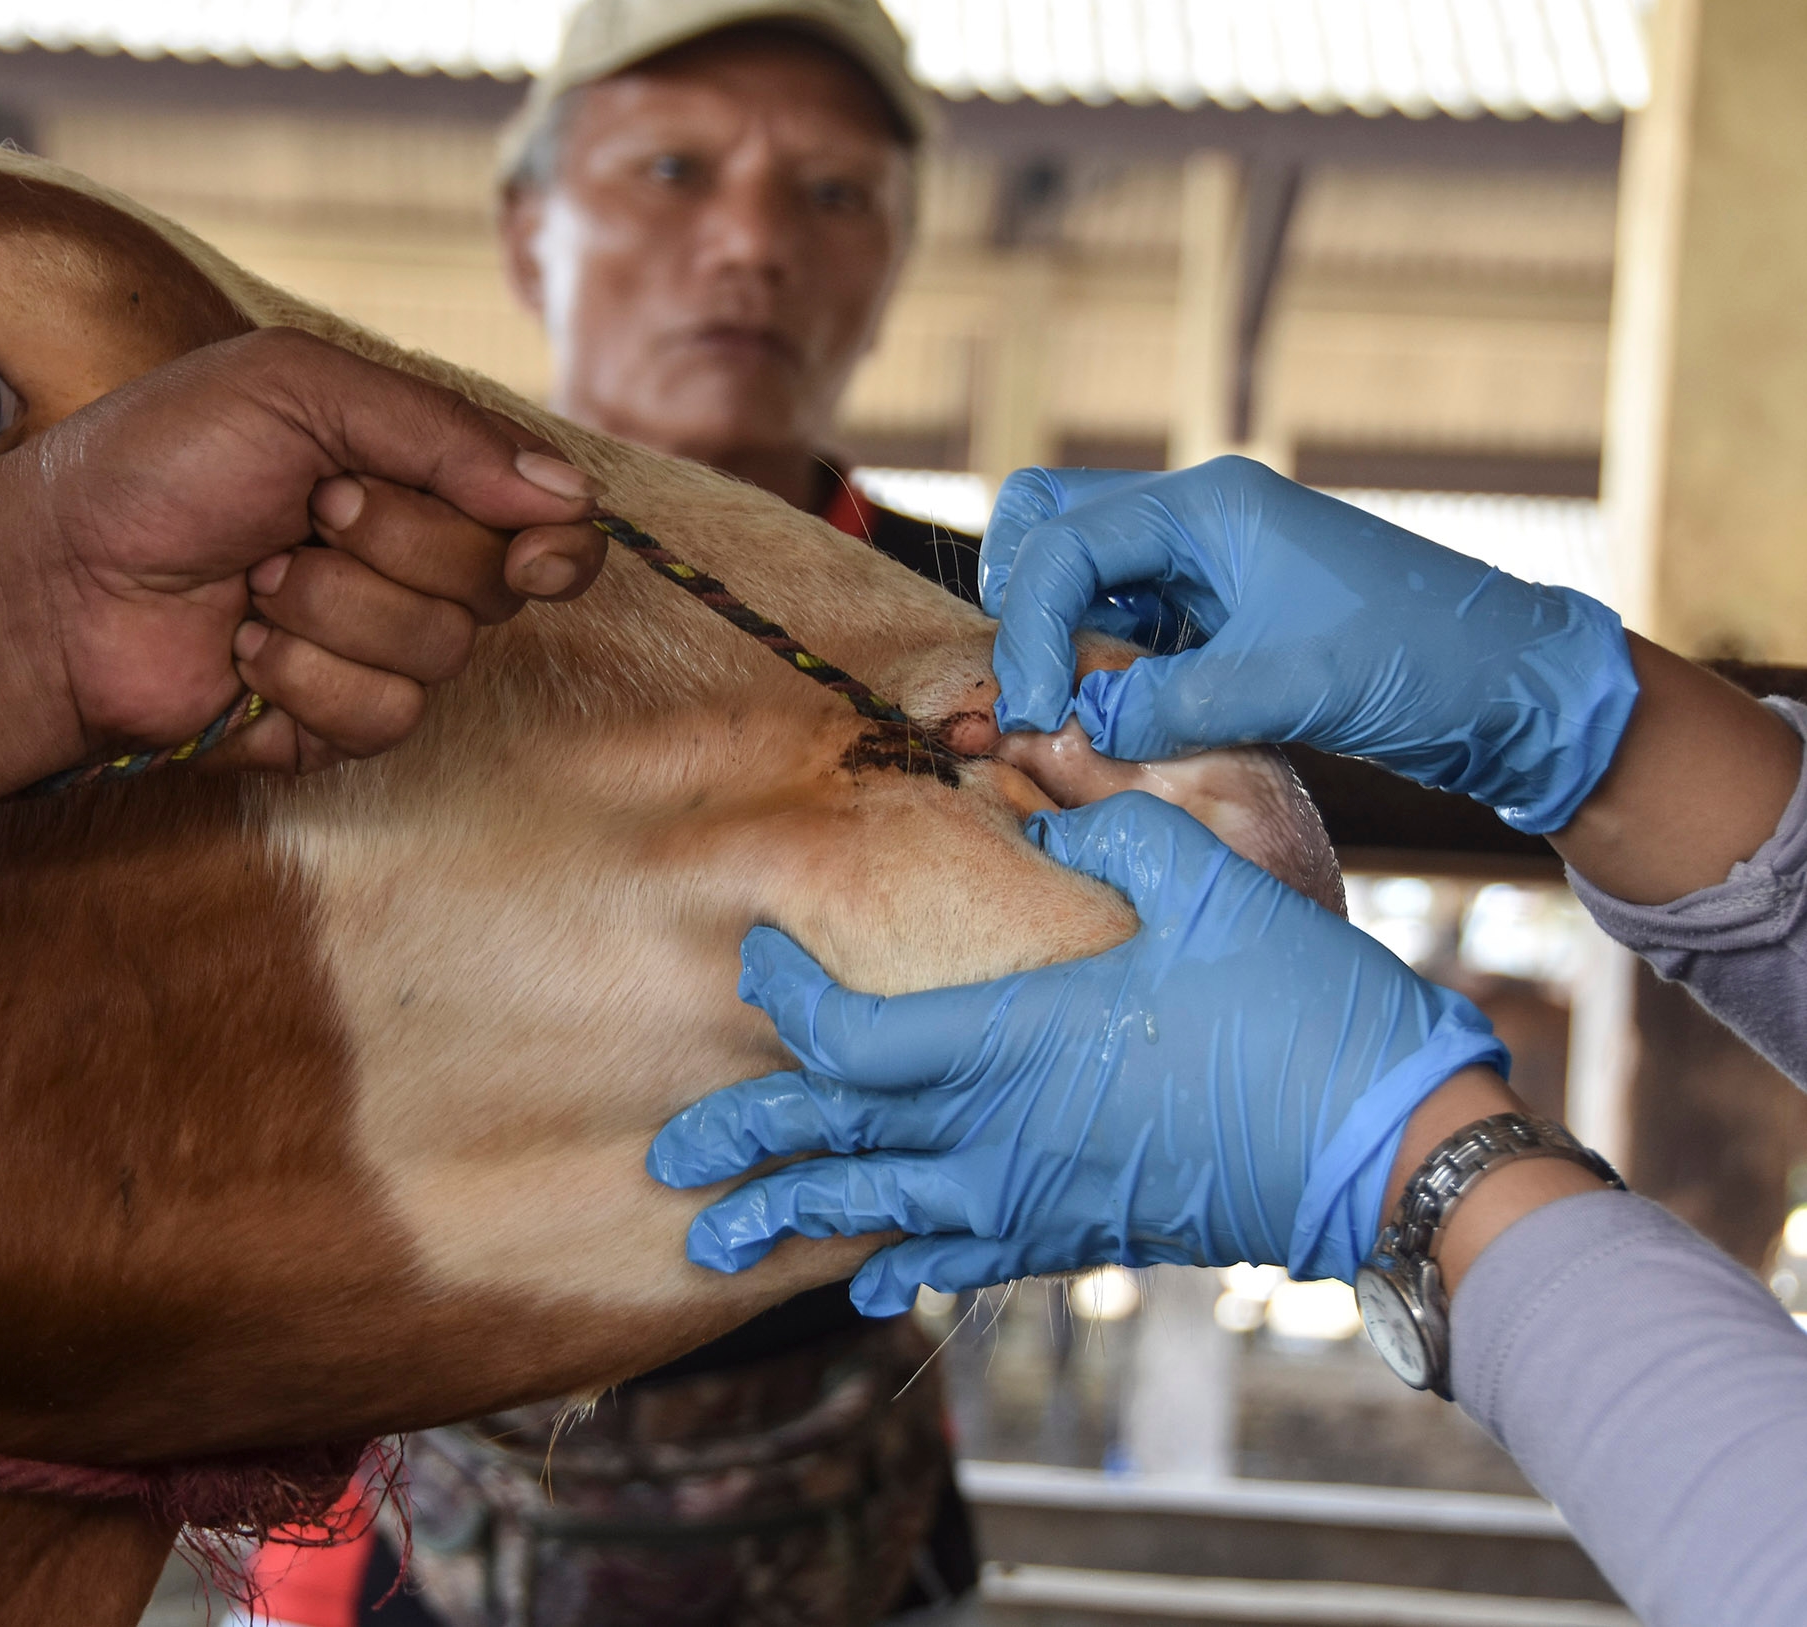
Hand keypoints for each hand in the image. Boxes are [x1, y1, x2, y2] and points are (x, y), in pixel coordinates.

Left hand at [27, 328, 604, 771]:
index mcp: (412, 476)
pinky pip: (383, 717)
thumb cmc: (159, 460)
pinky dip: (307, 677)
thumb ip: (440, 432)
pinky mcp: (329, 725)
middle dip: (398, 542)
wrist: (57, 573)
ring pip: (440, 654)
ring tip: (253, 581)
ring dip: (335, 608)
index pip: (544, 521)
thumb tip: (570, 495)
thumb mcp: (297, 390)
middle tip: (307, 512)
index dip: (555, 542)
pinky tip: (242, 651)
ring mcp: (370, 649)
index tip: (531, 545)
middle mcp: (406, 564)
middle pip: (495, 583)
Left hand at [646, 792, 1505, 1315]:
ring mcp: (1036, 1197)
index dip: (786, 1004)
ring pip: (880, 1218)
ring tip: (713, 1247)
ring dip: (792, 1226)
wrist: (1386, 1148)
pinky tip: (866, 1288)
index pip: (847, 1039)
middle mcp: (1000, 1132)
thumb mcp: (1205, 878)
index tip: (752, 962)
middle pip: (835, 1145)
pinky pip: (965, 1262)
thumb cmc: (1295, 1005)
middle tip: (666, 1163)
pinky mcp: (1080, 1236)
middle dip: (744, 1149)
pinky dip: (905, 1270)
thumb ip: (1106, 816)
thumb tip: (1045, 764)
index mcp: (1013, 1038)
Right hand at [977, 457, 1637, 833]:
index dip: (1032, 628)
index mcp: (1213, 506)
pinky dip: (1107, 663)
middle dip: (1026, 602)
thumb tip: (1079, 721)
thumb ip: (1165, 702)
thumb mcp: (1286, 686)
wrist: (1513, 689)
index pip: (1068, 543)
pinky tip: (1121, 717)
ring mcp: (1210, 563)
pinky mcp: (1223, 613)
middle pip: (1055, 523)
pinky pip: (1130, 621)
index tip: (1034, 710)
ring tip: (1075, 713)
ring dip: (1066, 637)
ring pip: (1088, 575)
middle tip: (1036, 686)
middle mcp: (1201, 518)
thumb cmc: (1419, 664)